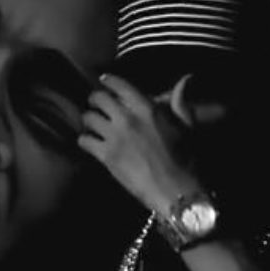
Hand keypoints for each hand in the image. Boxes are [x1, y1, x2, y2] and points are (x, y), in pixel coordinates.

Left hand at [77, 74, 202, 215]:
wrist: (174, 189)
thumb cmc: (184, 159)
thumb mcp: (185, 127)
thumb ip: (180, 104)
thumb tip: (183, 82)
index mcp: (147, 110)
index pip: (121, 86)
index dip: (109, 81)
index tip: (104, 80)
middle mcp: (127, 119)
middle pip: (99, 98)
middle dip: (95, 100)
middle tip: (96, 105)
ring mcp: (115, 137)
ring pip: (88, 118)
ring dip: (89, 120)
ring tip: (93, 125)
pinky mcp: (106, 155)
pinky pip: (84, 141)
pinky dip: (84, 141)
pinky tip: (89, 143)